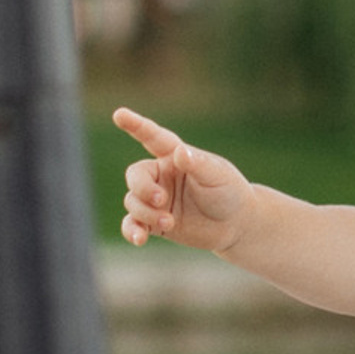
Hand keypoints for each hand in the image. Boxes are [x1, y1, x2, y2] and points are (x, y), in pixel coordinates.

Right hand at [114, 107, 250, 253]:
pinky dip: (132, 231)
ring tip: (169, 222)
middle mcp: (161, 175)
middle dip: (143, 189)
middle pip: (135, 176)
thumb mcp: (218, 175)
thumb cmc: (229, 191)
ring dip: (146, 213)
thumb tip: (180, 153)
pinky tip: (140, 239)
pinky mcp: (155, 222)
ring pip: (133, 202)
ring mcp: (156, 199)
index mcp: (174, 156)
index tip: (119, 114)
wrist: (236, 224)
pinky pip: (133, 224)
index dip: (136, 125)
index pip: (152, 137)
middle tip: (162, 200)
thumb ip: (199, 164)